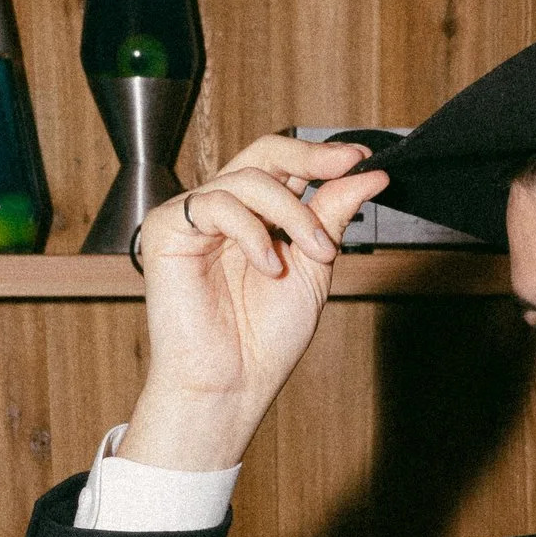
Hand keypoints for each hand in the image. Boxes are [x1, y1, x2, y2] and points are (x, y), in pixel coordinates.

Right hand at [117, 134, 388, 471]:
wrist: (231, 384)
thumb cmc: (265, 339)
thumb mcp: (314, 267)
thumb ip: (332, 216)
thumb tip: (368, 175)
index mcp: (255, 217)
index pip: (285, 165)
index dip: (320, 156)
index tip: (362, 159)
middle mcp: (224, 210)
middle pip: (264, 152)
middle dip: (310, 157)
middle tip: (347, 166)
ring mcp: (193, 216)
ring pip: (249, 179)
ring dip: (293, 214)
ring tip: (314, 255)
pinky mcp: (167, 227)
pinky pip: (216, 204)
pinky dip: (252, 233)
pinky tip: (269, 267)